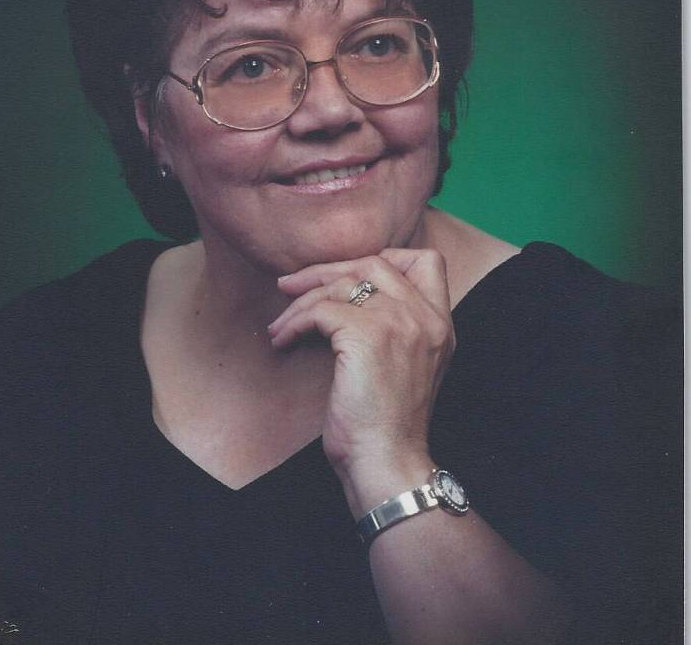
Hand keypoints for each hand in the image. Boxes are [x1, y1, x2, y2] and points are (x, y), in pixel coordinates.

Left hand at [268, 248, 454, 487]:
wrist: (387, 463)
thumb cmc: (387, 424)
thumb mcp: (410, 366)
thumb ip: (398, 328)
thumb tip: (349, 295)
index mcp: (440, 323)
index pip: (427, 261)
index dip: (386, 258)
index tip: (349, 278)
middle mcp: (424, 316)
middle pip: (374, 263)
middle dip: (327, 271)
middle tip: (292, 285)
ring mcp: (398, 322)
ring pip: (341, 284)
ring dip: (302, 300)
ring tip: (281, 324)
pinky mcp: (366, 334)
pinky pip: (319, 310)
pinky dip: (294, 322)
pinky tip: (283, 340)